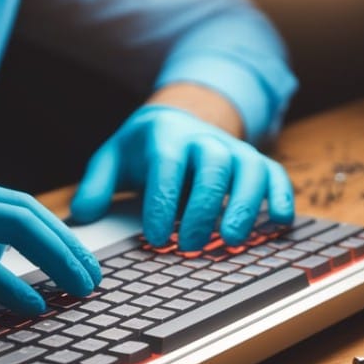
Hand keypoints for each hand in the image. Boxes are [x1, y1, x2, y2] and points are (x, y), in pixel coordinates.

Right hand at [0, 159, 101, 314]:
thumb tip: (5, 259)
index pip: (17, 202)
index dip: (56, 231)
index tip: (80, 258)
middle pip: (26, 212)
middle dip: (67, 246)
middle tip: (93, 276)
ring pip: (13, 231)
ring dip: (55, 262)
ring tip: (78, 288)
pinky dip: (13, 287)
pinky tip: (34, 305)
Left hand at [70, 105, 293, 251]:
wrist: (180, 118)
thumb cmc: (144, 149)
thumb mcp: (113, 158)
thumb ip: (96, 185)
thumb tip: (82, 217)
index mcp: (165, 136)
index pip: (166, 166)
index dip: (162, 202)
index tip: (155, 237)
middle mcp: (204, 139)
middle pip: (211, 167)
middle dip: (203, 208)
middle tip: (189, 245)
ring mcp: (234, 149)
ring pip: (248, 170)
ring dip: (244, 205)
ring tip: (231, 240)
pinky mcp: (256, 162)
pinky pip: (275, 175)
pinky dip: (281, 197)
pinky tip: (279, 225)